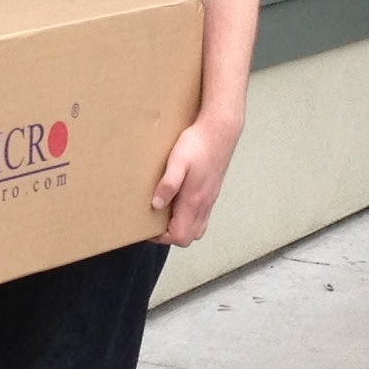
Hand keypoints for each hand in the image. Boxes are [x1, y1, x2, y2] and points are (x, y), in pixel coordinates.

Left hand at [151, 115, 241, 246]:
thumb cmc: (198, 144)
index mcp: (194, 200)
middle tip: (154, 222)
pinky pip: (201, 217)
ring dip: (181, 228)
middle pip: (189, 237)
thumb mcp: (178, 161)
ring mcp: (210, 200)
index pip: (180, 236)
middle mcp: (204, 204)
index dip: (162, 237)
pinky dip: (189, 219)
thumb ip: (168, 184)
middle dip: (170, 235)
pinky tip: (179, 203)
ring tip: (165, 215)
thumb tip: (156, 205)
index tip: (148, 227)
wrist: (220, 130)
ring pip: (197, 229)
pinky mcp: (212, 192)